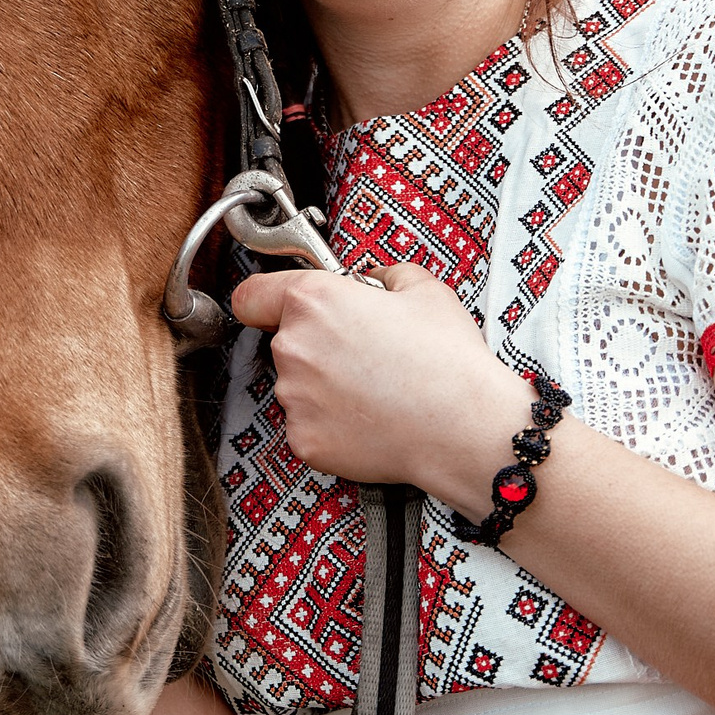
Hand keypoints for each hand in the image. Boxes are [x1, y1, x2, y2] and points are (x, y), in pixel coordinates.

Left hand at [230, 263, 531, 510]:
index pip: (251, 295)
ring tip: (375, 388)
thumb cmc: (447, 361)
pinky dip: (333, 423)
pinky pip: (309, 425)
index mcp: (314, 301)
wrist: (464, 428)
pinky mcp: (304, 440)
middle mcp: (293, 348)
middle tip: (363, 352)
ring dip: (324, 386)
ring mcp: (295, 398)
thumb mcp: (424, 289)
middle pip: (284, 341)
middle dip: (317, 344)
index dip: (264, 299)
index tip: (275, 306)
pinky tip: (371, 417)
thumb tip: (373, 280)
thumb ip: (384, 274)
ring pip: (297, 386)